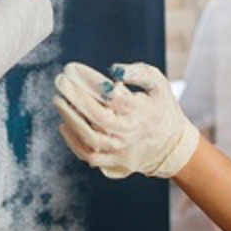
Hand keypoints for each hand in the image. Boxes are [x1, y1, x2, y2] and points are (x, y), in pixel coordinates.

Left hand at [53, 61, 199, 178]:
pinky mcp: (115, 162)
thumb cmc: (161, 108)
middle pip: (97, 116)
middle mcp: (130, 131)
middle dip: (74, 97)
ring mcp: (121, 149)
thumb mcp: (158, 84)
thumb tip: (114, 69)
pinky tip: (63, 125)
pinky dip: (73, 142)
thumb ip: (139, 73)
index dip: (88, 81)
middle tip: (59, 82)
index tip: (71, 69)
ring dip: (70, 119)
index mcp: (140, 110)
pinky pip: (89, 155)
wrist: (172, 146)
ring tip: (58, 101)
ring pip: (90, 138)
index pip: (110, 94)